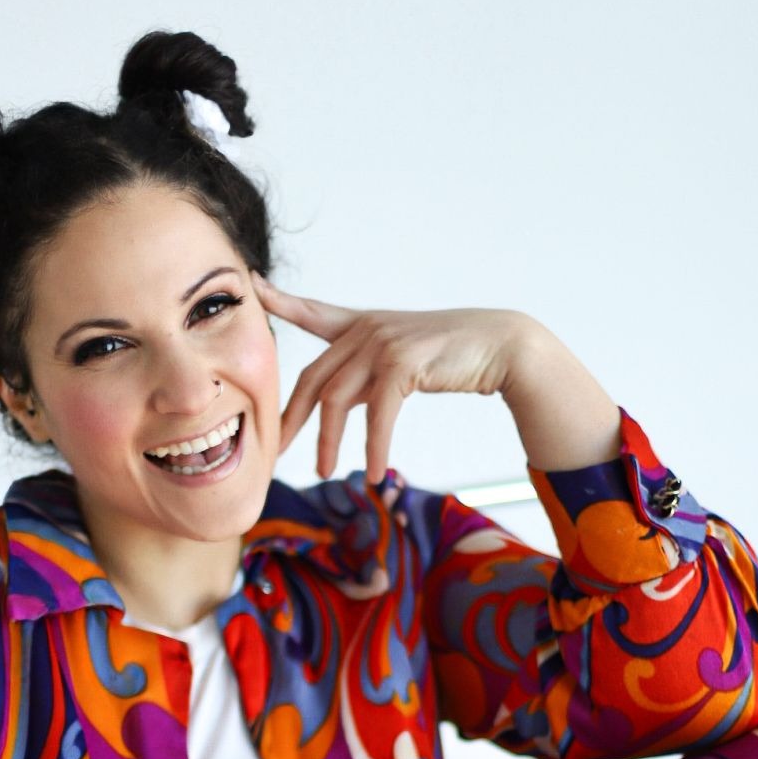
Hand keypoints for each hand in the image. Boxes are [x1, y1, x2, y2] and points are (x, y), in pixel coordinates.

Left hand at [256, 272, 528, 482]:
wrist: (501, 346)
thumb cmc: (454, 356)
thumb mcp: (400, 360)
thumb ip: (365, 376)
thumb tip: (337, 407)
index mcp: (363, 324)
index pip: (314, 312)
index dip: (283, 302)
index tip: (255, 286)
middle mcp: (366, 328)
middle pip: (313, 377)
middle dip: (291, 417)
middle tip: (274, 451)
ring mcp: (382, 342)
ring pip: (336, 399)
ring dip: (328, 441)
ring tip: (323, 471)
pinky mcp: (402, 362)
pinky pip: (377, 414)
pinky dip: (372, 446)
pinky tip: (371, 470)